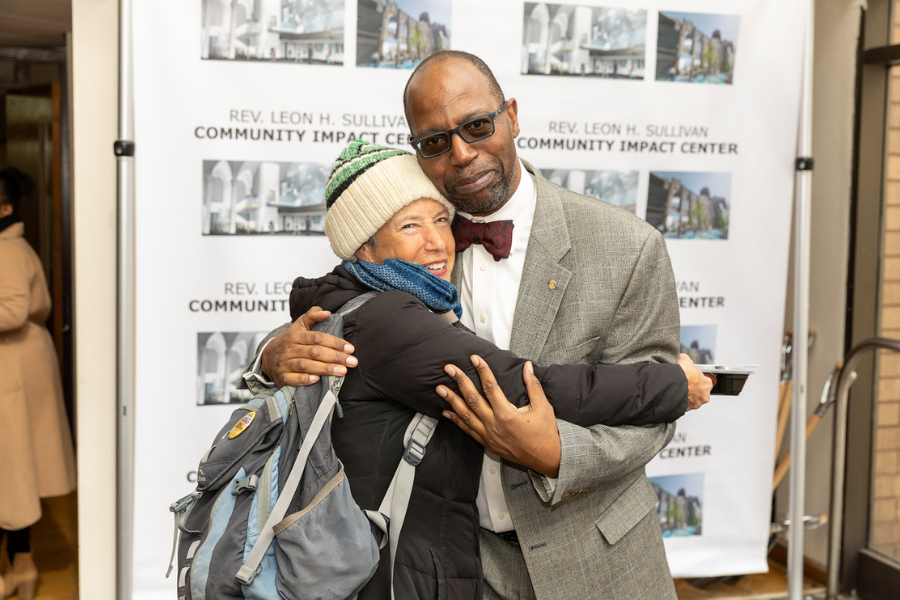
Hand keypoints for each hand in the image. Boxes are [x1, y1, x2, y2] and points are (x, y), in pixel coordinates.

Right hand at [261, 306, 357, 386]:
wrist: (268, 356)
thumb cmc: (291, 340)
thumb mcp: (299, 325)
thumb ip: (312, 315)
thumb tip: (327, 312)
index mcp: (296, 335)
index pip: (318, 338)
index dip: (335, 343)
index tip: (350, 349)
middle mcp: (290, 349)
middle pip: (314, 352)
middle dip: (335, 357)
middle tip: (352, 362)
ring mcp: (284, 363)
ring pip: (305, 365)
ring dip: (325, 369)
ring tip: (342, 371)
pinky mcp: (282, 376)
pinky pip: (292, 379)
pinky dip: (304, 380)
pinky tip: (317, 380)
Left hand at [436, 356, 561, 476]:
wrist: (547, 459)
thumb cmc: (546, 433)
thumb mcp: (543, 407)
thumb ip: (533, 385)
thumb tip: (527, 366)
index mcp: (507, 415)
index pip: (491, 387)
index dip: (482, 371)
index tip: (474, 359)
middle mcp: (494, 425)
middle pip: (472, 399)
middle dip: (459, 382)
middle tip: (448, 369)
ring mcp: (489, 436)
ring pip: (465, 416)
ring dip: (451, 401)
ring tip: (440, 389)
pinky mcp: (488, 444)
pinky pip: (468, 431)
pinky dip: (456, 421)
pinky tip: (446, 412)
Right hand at [677, 353, 713, 410]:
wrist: (674, 383)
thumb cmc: (683, 373)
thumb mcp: (686, 360)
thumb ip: (687, 360)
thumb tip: (683, 357)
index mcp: (707, 384)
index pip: (707, 382)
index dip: (699, 380)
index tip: (693, 378)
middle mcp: (704, 396)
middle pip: (700, 393)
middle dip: (693, 390)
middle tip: (685, 385)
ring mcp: (696, 404)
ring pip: (692, 401)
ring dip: (686, 397)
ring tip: (678, 391)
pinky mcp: (687, 409)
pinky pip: (684, 406)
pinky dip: (680, 402)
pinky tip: (675, 396)